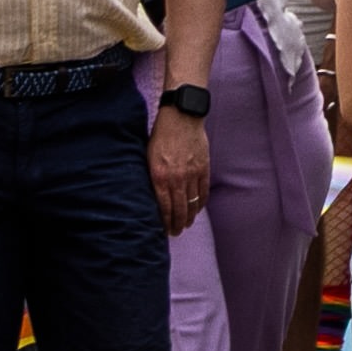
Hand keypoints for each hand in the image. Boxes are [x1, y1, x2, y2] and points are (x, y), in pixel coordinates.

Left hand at [147, 103, 213, 236]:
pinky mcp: (204, 167)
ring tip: (186, 224)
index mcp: (159, 177)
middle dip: (177, 224)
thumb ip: (152, 178)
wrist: (181, 118)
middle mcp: (177, 178)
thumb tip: (151, 196)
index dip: (165, 222)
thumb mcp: (147, 158)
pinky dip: (201, 202)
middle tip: (176, 233)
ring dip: (190, 216)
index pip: (164, 208)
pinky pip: (203, 190)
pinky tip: (197, 209)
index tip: (164, 231)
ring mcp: (192, 173)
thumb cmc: (160, 137)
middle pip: (179, 209)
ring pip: (192, 202)